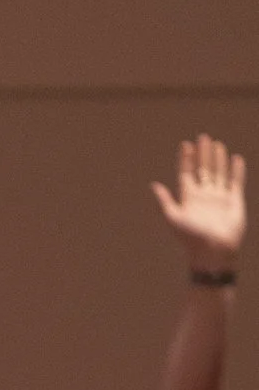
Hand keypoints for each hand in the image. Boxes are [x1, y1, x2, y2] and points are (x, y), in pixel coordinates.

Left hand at [152, 134, 245, 271]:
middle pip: (203, 169)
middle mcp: (203, 196)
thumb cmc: (191, 238)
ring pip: (218, 173)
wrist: (214, 251)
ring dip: (217, 159)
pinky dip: (236, 170)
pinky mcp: (234, 201)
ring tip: (216, 144)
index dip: (186, 160)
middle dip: (202, 154)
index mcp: (188, 198)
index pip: (186, 173)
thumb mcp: (174, 218)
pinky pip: (235, 181)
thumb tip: (153, 185)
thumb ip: (165, 201)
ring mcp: (219, 198)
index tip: (186, 144)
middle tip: (202, 137)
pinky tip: (235, 159)